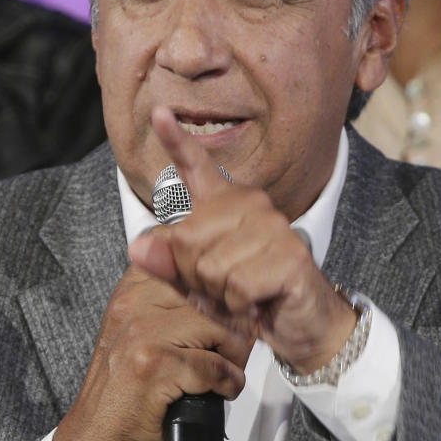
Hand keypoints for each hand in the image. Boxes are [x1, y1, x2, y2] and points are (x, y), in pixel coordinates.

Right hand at [52, 263, 249, 440]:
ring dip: (232, 356)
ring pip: (217, 328)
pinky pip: (214, 366)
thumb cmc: (123, 393)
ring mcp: (142, 335)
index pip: (189, 262)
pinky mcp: (154, 367)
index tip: (229, 310)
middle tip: (231, 351)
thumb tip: (229, 294)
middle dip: (232, 326)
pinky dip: (227, 383)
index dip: (219, 288)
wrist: (96, 440)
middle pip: (211, 295)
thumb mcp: (141, 336)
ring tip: (224, 373)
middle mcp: (133, 307)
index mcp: (131, 293)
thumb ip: (175, 308)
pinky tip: (218, 391)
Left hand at [128, 107, 356, 374]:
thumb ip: (168, 264)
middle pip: (187, 239)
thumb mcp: (199, 285)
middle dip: (195, 277)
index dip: (176, 142)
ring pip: (211, 266)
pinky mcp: (290, 255)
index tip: (158, 113)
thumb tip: (138, 246)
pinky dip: (240, 307)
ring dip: (220, 296)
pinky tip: (257, 305)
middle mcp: (252, 206)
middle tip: (225, 288)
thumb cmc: (248, 300)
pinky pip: (237, 285)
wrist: (302, 326)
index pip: (197, 169)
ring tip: (244, 297)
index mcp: (226, 206)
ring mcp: (274, 228)